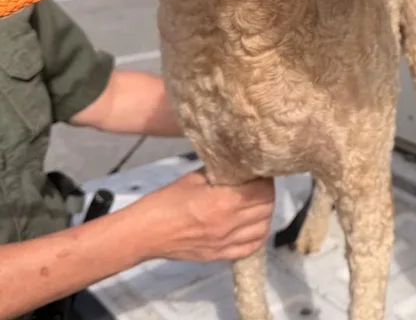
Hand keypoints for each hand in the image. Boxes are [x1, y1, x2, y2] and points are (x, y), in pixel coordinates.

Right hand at [134, 170, 274, 261]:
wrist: (145, 232)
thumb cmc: (167, 200)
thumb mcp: (196, 177)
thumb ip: (222, 171)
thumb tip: (241, 164)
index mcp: (224, 201)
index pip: (263, 189)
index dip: (265, 178)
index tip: (259, 171)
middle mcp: (229, 224)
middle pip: (266, 207)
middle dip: (266, 193)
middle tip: (258, 184)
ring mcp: (225, 243)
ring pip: (263, 228)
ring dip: (264, 213)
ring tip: (255, 202)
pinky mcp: (219, 256)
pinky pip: (251, 247)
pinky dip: (257, 234)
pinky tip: (251, 224)